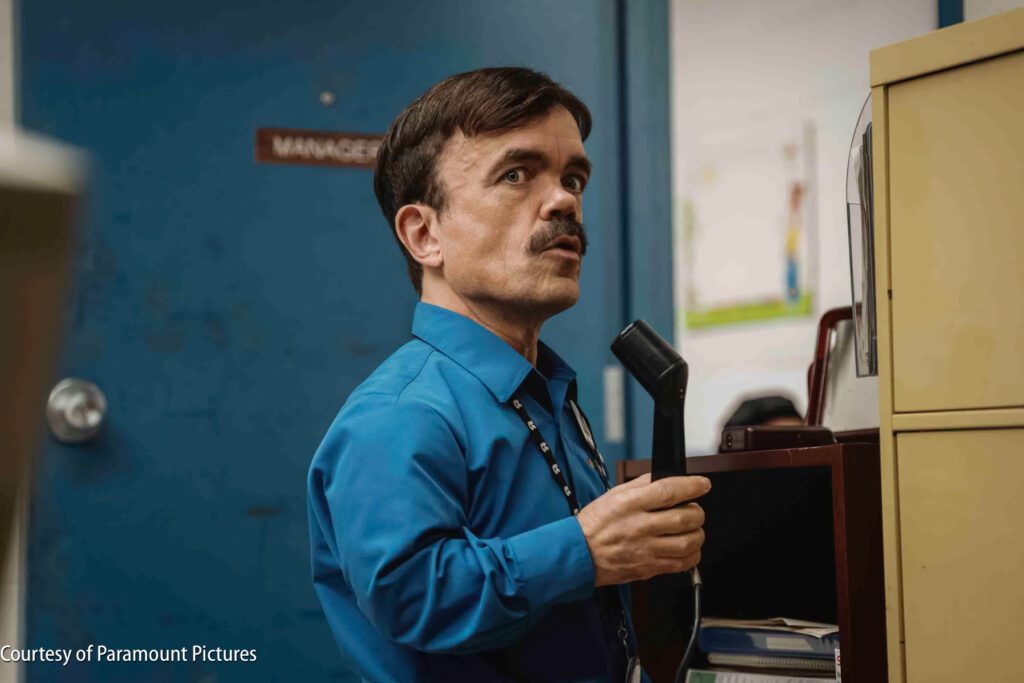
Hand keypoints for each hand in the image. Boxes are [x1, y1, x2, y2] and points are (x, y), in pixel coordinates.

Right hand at [576, 473, 709, 586]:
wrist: (580, 553)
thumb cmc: (595, 524)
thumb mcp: (614, 494)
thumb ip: (643, 484)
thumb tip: (667, 477)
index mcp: (630, 504)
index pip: (669, 491)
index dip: (692, 486)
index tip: (703, 485)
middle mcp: (640, 527)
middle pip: (685, 518)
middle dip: (697, 512)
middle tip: (694, 510)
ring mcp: (645, 550)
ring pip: (688, 543)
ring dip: (698, 534)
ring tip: (692, 530)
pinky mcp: (649, 568)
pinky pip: (682, 564)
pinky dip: (692, 555)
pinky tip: (687, 548)